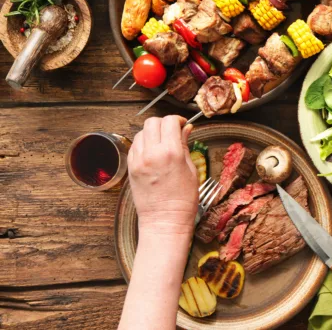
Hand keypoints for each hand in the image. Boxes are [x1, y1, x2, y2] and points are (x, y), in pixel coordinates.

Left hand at [127, 115, 197, 237]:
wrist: (164, 221)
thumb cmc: (183, 200)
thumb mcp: (191, 169)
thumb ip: (185, 145)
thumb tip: (186, 129)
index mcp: (171, 153)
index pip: (169, 122)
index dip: (177, 120)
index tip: (182, 125)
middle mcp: (151, 154)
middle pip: (152, 123)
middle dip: (163, 123)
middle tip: (172, 132)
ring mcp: (138, 161)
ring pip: (140, 133)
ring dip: (151, 133)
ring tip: (161, 143)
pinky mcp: (130, 169)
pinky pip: (134, 147)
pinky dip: (142, 144)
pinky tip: (152, 152)